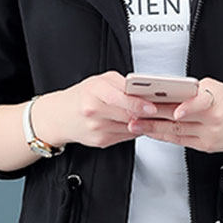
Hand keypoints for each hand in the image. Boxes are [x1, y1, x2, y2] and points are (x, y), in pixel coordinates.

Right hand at [32, 70, 157, 148]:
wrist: (60, 116)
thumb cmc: (82, 96)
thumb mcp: (99, 81)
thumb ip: (121, 84)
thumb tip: (145, 92)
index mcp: (94, 92)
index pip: (120, 99)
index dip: (139, 104)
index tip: (152, 106)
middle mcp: (94, 111)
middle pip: (128, 115)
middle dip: (147, 114)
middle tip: (162, 110)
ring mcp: (97, 129)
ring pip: (130, 127)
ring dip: (143, 122)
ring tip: (152, 115)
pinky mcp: (101, 141)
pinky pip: (125, 136)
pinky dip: (134, 129)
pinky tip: (136, 122)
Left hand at [126, 77, 222, 152]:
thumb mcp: (215, 88)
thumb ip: (192, 91)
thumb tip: (165, 93)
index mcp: (216, 99)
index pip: (201, 102)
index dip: (188, 107)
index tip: (175, 110)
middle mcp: (213, 119)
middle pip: (179, 117)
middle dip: (154, 115)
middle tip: (135, 113)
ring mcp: (209, 135)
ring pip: (175, 131)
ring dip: (153, 128)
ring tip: (135, 124)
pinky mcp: (205, 146)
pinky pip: (179, 141)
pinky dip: (163, 135)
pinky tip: (151, 131)